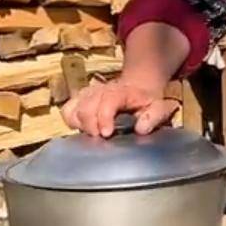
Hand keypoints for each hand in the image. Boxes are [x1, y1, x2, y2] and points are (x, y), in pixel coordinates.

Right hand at [62, 79, 178, 137]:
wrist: (138, 87)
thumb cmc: (147, 101)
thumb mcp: (159, 107)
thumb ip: (153, 117)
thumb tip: (141, 128)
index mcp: (121, 91)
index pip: (107, 101)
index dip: (104, 117)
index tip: (107, 134)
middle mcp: (101, 90)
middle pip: (86, 106)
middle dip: (90, 125)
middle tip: (100, 139)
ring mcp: (88, 93)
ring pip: (73, 107)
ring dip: (80, 124)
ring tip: (92, 134)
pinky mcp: (79, 99)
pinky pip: (67, 110)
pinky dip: (71, 120)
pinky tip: (82, 128)